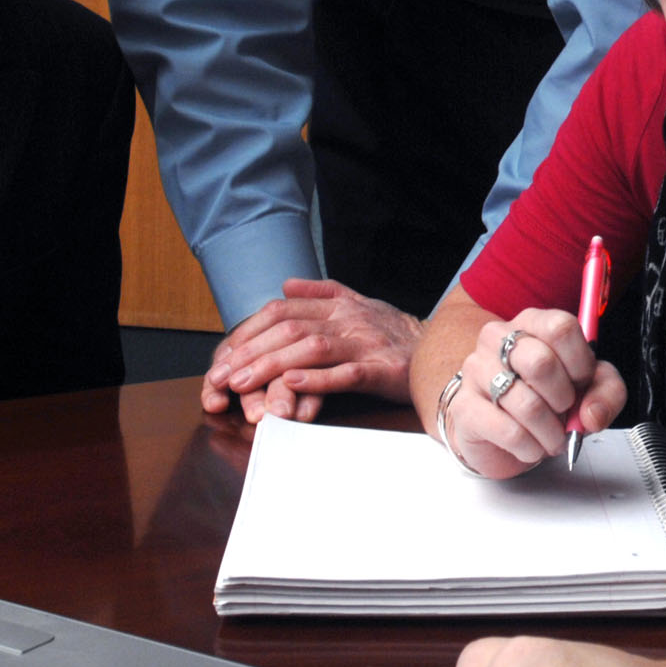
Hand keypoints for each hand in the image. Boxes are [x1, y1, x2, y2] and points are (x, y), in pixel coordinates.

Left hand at [202, 278, 421, 421]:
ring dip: (271, 366)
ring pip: (311, 348)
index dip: (247, 332)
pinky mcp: (383, 370)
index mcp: (339, 304)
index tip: (222, 356)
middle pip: (289, 328)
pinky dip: (317, 379)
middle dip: (248, 352)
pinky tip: (292, 384)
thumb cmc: (396, 332)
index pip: (281, 310)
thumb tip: (285, 283)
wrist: (446, 349)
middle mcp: (349, 319)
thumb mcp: (359, 303)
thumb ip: (321, 292)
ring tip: (242, 383)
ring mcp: (366, 343)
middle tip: (219, 376)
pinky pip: (347, 373)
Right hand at [435, 310, 628, 477]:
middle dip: (563, 399)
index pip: (559, 327)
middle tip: (564, 412)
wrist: (499, 432)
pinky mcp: (464, 408)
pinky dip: (530, 448)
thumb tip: (592, 414)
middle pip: (541, 364)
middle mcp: (499, 340)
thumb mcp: (587, 389)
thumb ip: (606, 393)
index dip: (580, 362)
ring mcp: (476, 371)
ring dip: (550, 432)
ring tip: (551, 437)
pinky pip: (509, 432)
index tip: (581, 382)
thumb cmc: (544, 400)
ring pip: (527, 404)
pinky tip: (530, 446)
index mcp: (532, 324)